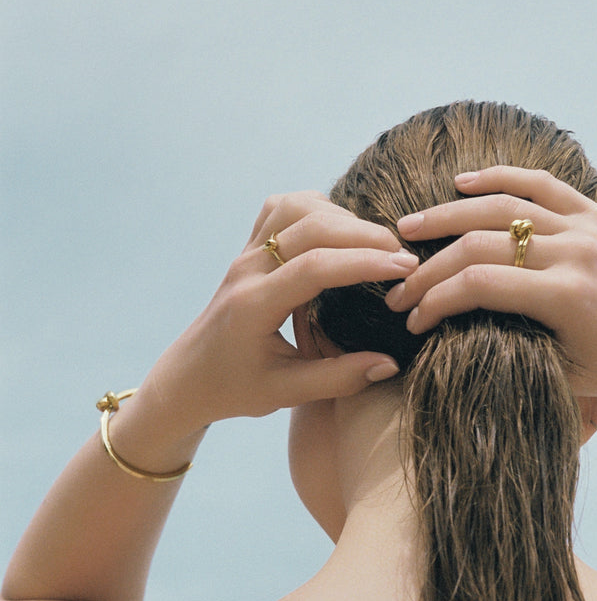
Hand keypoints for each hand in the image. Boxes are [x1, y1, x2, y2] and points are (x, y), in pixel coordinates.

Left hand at [147, 191, 416, 430]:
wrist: (188, 377)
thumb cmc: (234, 389)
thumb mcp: (285, 394)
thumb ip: (338, 379)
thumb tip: (390, 363)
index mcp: (254, 305)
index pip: (314, 267)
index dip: (363, 262)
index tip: (405, 268)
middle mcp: (247, 270)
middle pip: (309, 225)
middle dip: (363, 234)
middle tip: (403, 256)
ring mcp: (246, 254)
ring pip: (296, 206)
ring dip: (341, 216)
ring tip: (376, 244)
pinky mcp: (249, 248)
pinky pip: (283, 207)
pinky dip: (317, 208)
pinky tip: (341, 231)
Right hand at [385, 166, 596, 398]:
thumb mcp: (554, 370)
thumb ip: (501, 342)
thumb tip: (437, 322)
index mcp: (566, 297)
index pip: (478, 285)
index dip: (434, 300)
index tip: (410, 318)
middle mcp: (576, 253)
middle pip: (481, 245)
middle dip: (430, 268)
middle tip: (397, 284)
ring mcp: (587, 227)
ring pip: (502, 206)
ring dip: (448, 215)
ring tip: (409, 228)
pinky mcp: (595, 214)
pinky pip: (539, 185)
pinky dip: (499, 179)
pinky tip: (462, 183)